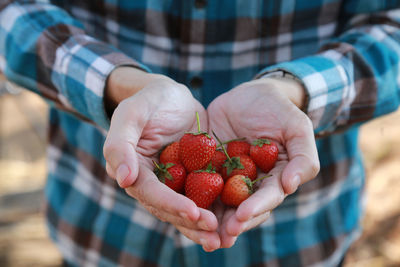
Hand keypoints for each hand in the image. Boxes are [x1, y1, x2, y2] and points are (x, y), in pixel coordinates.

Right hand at [103, 68, 219, 250]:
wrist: (172, 96)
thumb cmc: (149, 101)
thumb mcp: (132, 114)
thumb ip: (120, 144)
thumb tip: (123, 180)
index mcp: (134, 170)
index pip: (150, 193)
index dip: (171, 204)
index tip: (194, 212)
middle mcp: (153, 183)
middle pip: (169, 209)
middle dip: (192, 222)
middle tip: (214, 231)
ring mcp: (174, 183)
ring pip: (188, 209)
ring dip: (204, 225)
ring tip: (224, 237)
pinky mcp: (193, 178)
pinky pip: (205, 196)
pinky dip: (218, 209)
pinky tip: (235, 218)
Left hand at [207, 77, 319, 247]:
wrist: (248, 93)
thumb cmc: (277, 109)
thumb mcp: (296, 127)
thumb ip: (303, 156)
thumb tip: (291, 186)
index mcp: (274, 178)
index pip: (267, 198)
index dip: (256, 208)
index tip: (242, 216)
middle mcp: (250, 183)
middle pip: (242, 208)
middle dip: (232, 223)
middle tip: (220, 235)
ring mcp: (227, 177)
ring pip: (219, 203)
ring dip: (211, 219)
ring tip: (200, 229)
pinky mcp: (206, 167)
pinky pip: (197, 183)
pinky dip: (190, 196)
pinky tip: (180, 206)